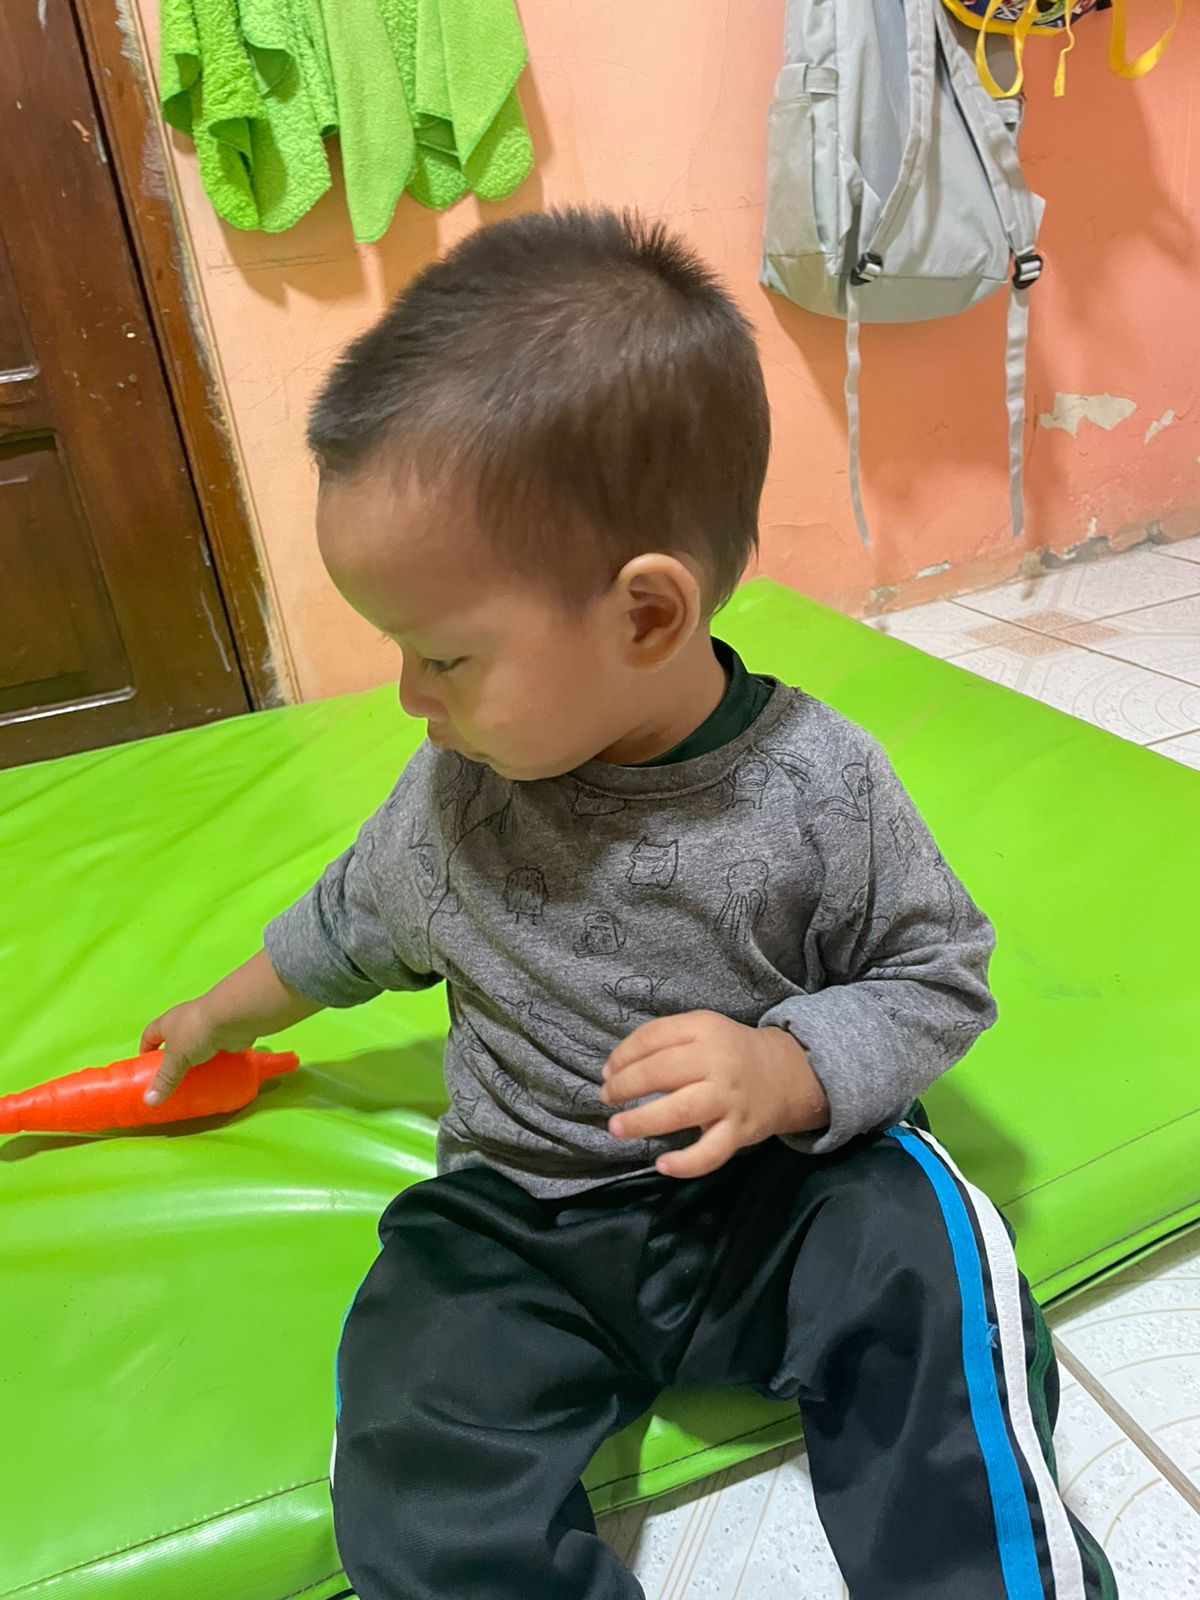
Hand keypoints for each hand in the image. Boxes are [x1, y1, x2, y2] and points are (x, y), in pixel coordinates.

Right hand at [140, 950, 320, 1105]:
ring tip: (193, 1083)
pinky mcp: (226, 1036)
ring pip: (198, 1048)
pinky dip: (215, 1063)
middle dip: (173, 1059)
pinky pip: (217, 1052)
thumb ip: (165, 1078)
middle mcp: (187, 1022)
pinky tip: (214, 1077)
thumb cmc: (197, 1030)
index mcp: (169, 1022)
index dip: (146, 1049)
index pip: (150, 1034)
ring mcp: (208, 1028)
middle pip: (175, 1042)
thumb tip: (149, 1101)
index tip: (145, 1067)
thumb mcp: (176, 1057)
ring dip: (196, 1062)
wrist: (233, 1017)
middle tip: (171, 1081)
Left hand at [600, 1011, 827, 1179]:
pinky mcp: (740, 1130)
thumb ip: (665, 1042)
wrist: (786, 1074)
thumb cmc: (731, 1052)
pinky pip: (711, 1152)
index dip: (622, 1055)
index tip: (608, 1072)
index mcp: (704, 1028)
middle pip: (660, 1071)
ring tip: (616, 1127)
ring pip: (679, 1110)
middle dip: (625, 1086)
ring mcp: (729, 1097)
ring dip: (642, 1121)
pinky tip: (662, 1164)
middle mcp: (717, 1061)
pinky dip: (685, 1163)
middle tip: (607, 1098)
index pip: (652, 1037)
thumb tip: (616, 1070)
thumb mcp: (703, 1030)